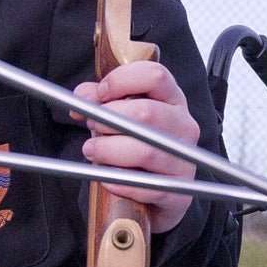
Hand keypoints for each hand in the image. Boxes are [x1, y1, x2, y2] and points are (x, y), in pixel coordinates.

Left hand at [73, 60, 198, 234]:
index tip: (100, 95)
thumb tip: (82, 97)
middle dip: (109, 119)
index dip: (121, 81)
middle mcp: (184, 125)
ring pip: (144, 151)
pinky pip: (147, 187)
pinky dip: (120, 182)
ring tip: (92, 151)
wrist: (160, 189)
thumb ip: (99, 99)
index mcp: (172, 99)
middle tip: (92, 126)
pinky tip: (107, 178)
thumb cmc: (137, 144)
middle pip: (146, 113)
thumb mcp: (121, 114)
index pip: (154, 75)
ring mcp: (185, 158)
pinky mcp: (179, 190)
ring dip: (108, 151)